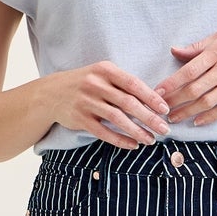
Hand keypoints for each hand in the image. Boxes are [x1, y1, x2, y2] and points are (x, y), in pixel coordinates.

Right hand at [52, 61, 171, 147]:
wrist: (51, 93)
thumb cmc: (86, 83)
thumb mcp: (102, 75)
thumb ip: (124, 84)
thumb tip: (155, 99)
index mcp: (105, 70)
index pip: (133, 84)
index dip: (151, 97)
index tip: (165, 109)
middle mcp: (95, 85)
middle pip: (128, 103)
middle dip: (149, 118)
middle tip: (164, 129)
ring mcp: (86, 102)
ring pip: (117, 119)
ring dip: (137, 131)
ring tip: (151, 139)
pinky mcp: (80, 119)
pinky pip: (103, 132)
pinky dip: (120, 140)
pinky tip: (133, 145)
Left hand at [153, 19, 216, 124]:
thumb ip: (199, 46)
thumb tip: (175, 51)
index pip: (189, 70)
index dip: (171, 83)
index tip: (157, 92)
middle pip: (195, 89)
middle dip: (175, 101)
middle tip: (160, 109)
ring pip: (208, 101)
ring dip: (188, 112)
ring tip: (174, 118)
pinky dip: (211, 117)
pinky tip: (198, 122)